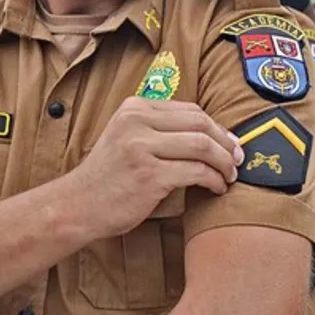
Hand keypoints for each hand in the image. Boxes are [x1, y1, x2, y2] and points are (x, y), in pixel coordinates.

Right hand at [68, 98, 243, 238]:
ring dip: (223, 162)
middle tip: (237, 160)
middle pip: (200, 124)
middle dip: (225, 143)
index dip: (216, 127)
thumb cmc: (108, 176)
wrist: (77, 206)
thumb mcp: (126, 137)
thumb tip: (210, 132)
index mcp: (134, 108)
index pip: (190, 110)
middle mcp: (137, 122)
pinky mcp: (149, 175)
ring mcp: (142, 148)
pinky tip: (216, 189)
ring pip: (202, 146)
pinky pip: (196, 172)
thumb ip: (158, 128)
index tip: (230, 143)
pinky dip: (213, 180)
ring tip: (229, 176)